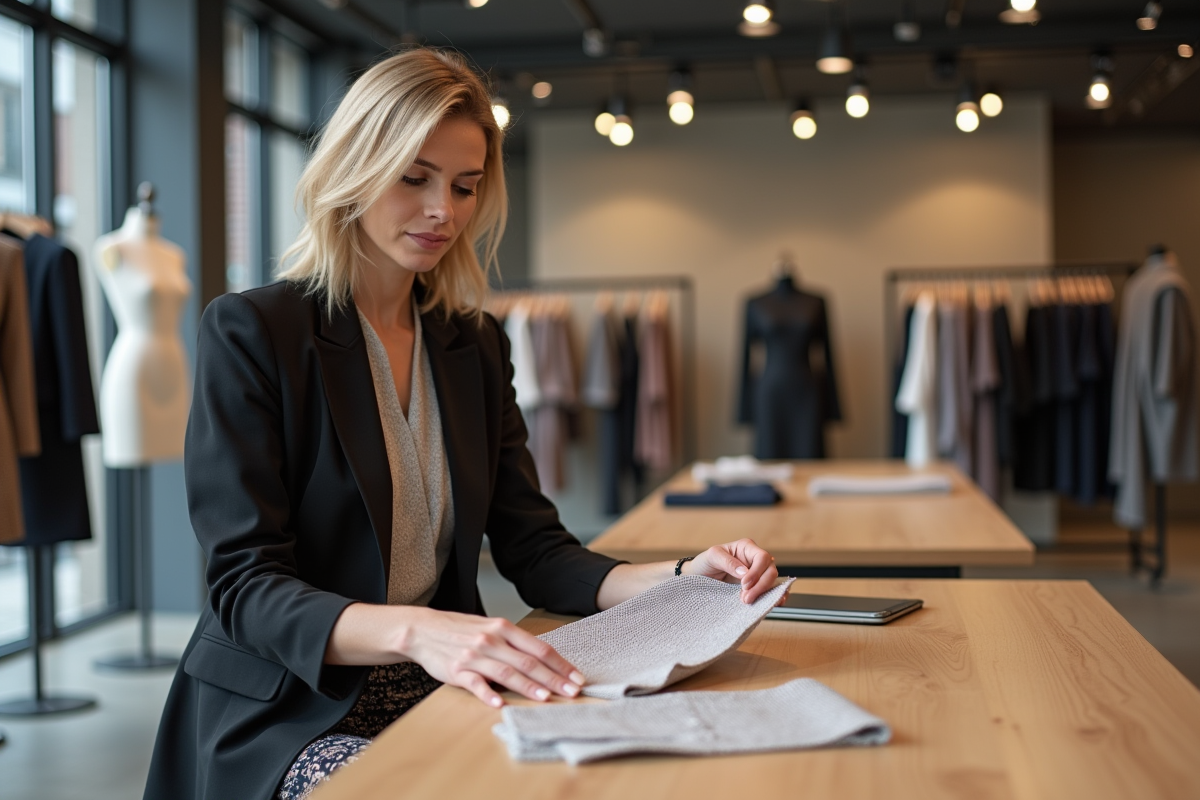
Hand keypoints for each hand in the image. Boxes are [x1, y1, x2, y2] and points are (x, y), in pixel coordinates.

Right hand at [401, 607, 585, 707]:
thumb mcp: (490, 627)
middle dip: (553, 678)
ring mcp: (474, 656)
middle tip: (572, 691)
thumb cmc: (460, 629)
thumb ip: (513, 642)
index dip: (560, 663)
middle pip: (528, 662)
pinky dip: (488, 693)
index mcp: (503, 628)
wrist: (424, 629)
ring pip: (507, 672)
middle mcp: (492, 641)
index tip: (577, 677)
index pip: (538, 648)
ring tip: (546, 698)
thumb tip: (541, 658)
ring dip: (528, 686)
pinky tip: (500, 703)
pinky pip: (475, 683)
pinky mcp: (457, 671)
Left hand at [683, 538, 785, 605]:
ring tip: (748, 602)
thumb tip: (744, 572)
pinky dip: (774, 598)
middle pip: (771, 571)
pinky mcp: (756, 588)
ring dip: (764, 594)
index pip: (762, 557)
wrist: (697, 577)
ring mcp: (757, 575)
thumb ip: (728, 562)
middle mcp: (755, 560)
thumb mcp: (712, 557)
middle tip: (746, 598)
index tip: (744, 584)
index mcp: (747, 548)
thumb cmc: (705, 563)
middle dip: (761, 586)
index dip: (757, 572)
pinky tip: (771, 604)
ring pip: (773, 583)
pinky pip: (771, 592)